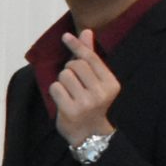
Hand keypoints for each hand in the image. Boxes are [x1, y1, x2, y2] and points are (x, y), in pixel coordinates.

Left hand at [51, 29, 120, 148]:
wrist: (90, 134)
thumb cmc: (91, 102)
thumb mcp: (95, 80)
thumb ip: (90, 56)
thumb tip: (86, 31)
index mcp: (111, 84)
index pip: (91, 58)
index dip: (77, 46)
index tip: (65, 36)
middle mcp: (101, 93)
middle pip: (75, 65)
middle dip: (69, 70)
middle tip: (74, 83)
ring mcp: (86, 103)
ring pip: (64, 76)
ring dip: (62, 81)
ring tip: (70, 93)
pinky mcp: (71, 111)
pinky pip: (55, 88)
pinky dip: (55, 91)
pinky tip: (63, 100)